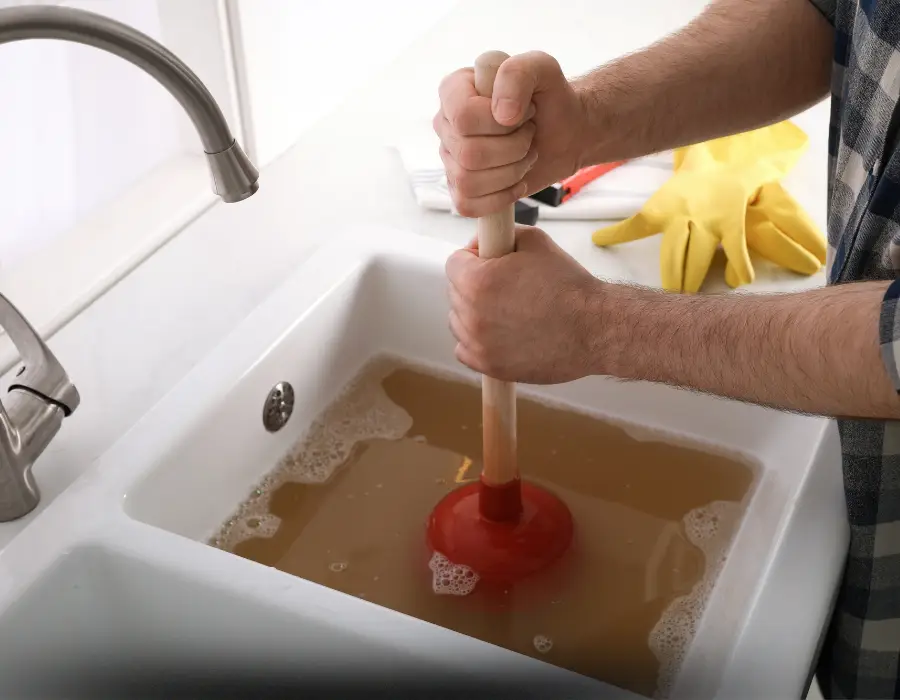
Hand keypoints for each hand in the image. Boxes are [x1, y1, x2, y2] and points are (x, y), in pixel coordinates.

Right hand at [434, 51, 588, 216]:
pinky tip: (516, 182)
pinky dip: (500, 198)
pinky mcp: (462, 189)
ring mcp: (450, 159)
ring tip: (525, 156)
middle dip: (512, 149)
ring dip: (510, 172)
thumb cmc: (549, 98)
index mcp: (454, 91)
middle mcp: (445, 125)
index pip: (463, 116)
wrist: (565, 132)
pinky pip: (467, 205)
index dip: (498, 123)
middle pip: (468, 153)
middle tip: (529, 136)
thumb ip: (518, 73)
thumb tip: (502, 114)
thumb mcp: (542, 68)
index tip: (524, 113)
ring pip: (468, 182)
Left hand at [446, 226, 599, 383]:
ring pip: (458, 321)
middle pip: (455, 292)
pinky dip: (476, 341)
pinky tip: (500, 333)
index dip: (474, 258)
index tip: (490, 262)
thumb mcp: (535, 242)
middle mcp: (472, 314)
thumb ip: (502, 237)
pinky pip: (464, 349)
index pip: (454, 263)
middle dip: (474, 285)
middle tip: (505, 286)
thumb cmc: (569, 287)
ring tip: (507, 311)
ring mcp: (478, 343)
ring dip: (474, 313)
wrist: (594, 328)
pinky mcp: (489, 365)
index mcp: (478, 281)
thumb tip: (482, 244)